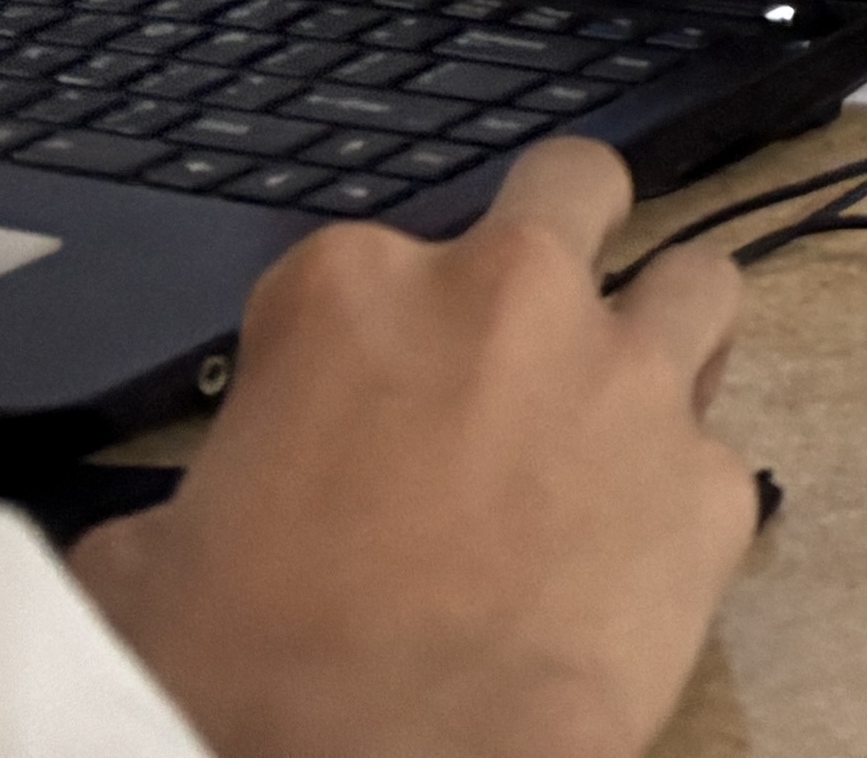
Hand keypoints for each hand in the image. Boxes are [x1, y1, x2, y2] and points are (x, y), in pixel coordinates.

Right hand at [71, 139, 757, 757]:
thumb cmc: (249, 678)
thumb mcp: (150, 564)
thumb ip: (201, 492)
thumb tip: (192, 528)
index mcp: (349, 294)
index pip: (372, 258)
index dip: (372, 335)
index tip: (367, 402)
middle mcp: (506, 298)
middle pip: (574, 188)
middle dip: (565, 238)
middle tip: (532, 333)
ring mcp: (626, 378)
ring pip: (696, 282)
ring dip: (665, 335)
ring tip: (622, 415)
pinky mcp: (709, 480)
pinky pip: (717, 458)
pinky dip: (681, 499)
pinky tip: (635, 558)